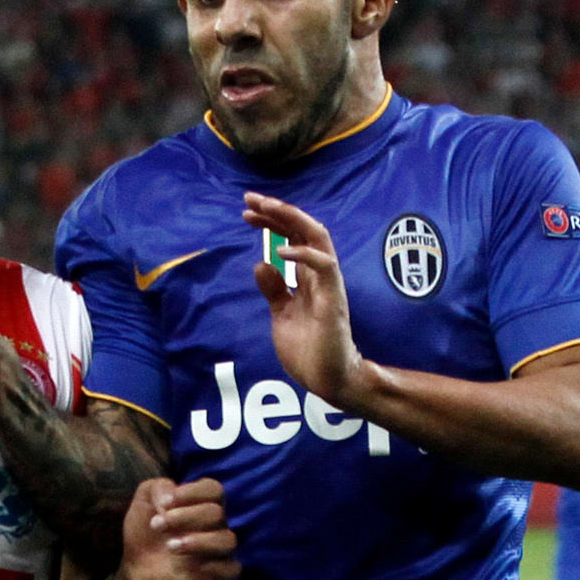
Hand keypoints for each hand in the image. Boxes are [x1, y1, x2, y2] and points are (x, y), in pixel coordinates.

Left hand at [118, 477, 236, 579]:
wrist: (134, 568)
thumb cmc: (144, 533)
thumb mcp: (143, 502)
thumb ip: (157, 488)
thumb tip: (173, 493)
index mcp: (201, 505)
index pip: (213, 489)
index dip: (192, 492)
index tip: (164, 504)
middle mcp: (214, 526)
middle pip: (216, 513)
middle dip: (185, 516)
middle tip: (157, 526)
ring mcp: (217, 551)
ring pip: (227, 540)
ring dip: (199, 541)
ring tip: (170, 546)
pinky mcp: (217, 576)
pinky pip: (232, 569)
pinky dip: (216, 566)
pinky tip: (192, 567)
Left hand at [240, 194, 367, 414]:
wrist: (327, 379)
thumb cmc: (309, 350)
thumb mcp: (282, 314)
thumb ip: (274, 289)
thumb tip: (261, 263)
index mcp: (308, 276)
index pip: (292, 236)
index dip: (271, 221)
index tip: (246, 213)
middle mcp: (321, 273)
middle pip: (304, 227)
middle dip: (277, 210)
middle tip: (250, 199)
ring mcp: (329, 284)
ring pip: (317, 236)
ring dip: (290, 219)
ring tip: (266, 209)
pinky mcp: (334, 298)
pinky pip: (324, 265)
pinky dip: (303, 253)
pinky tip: (279, 250)